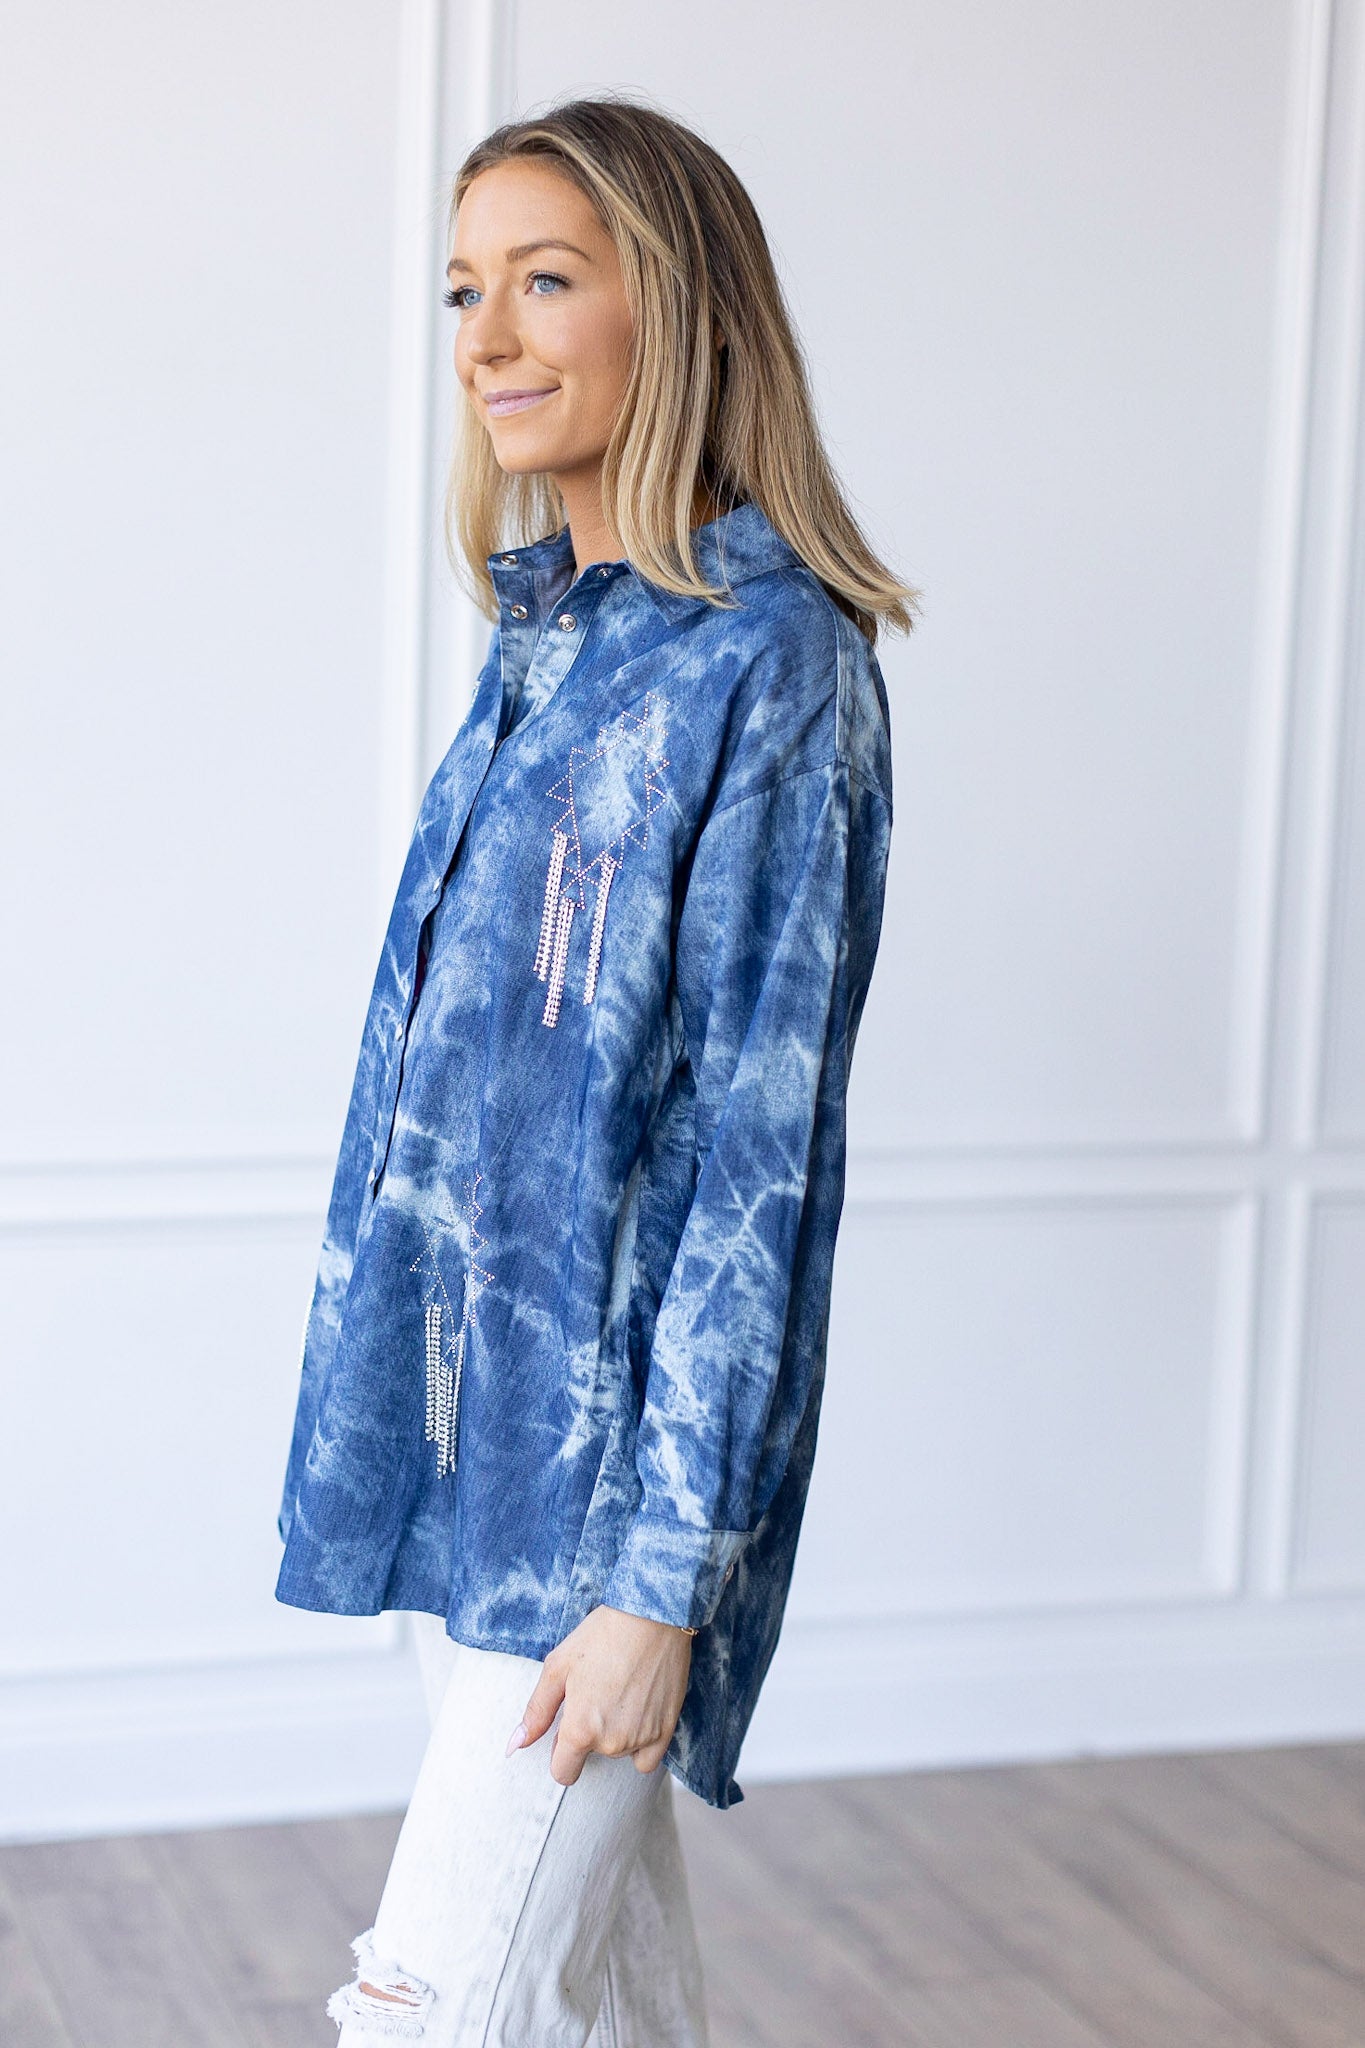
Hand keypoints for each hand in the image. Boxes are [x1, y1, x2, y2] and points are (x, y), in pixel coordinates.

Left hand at [507, 1603, 693, 1785]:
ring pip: (620, 1753)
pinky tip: (640, 1712)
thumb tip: (514, 1746)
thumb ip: (536, 1712)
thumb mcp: (557, 1667)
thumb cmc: (601, 1636)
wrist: (652, 1616)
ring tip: (621, 1691)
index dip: (560, 1752)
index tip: (569, 1727)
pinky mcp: (666, 1731)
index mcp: (580, 1730)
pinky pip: (647, 1759)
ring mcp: (641, 1739)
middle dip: (590, 1733)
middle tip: (598, 1692)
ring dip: (616, 1733)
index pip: (563, 1773)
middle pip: (593, 1756)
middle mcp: (611, 1743)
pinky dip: (642, 1743)